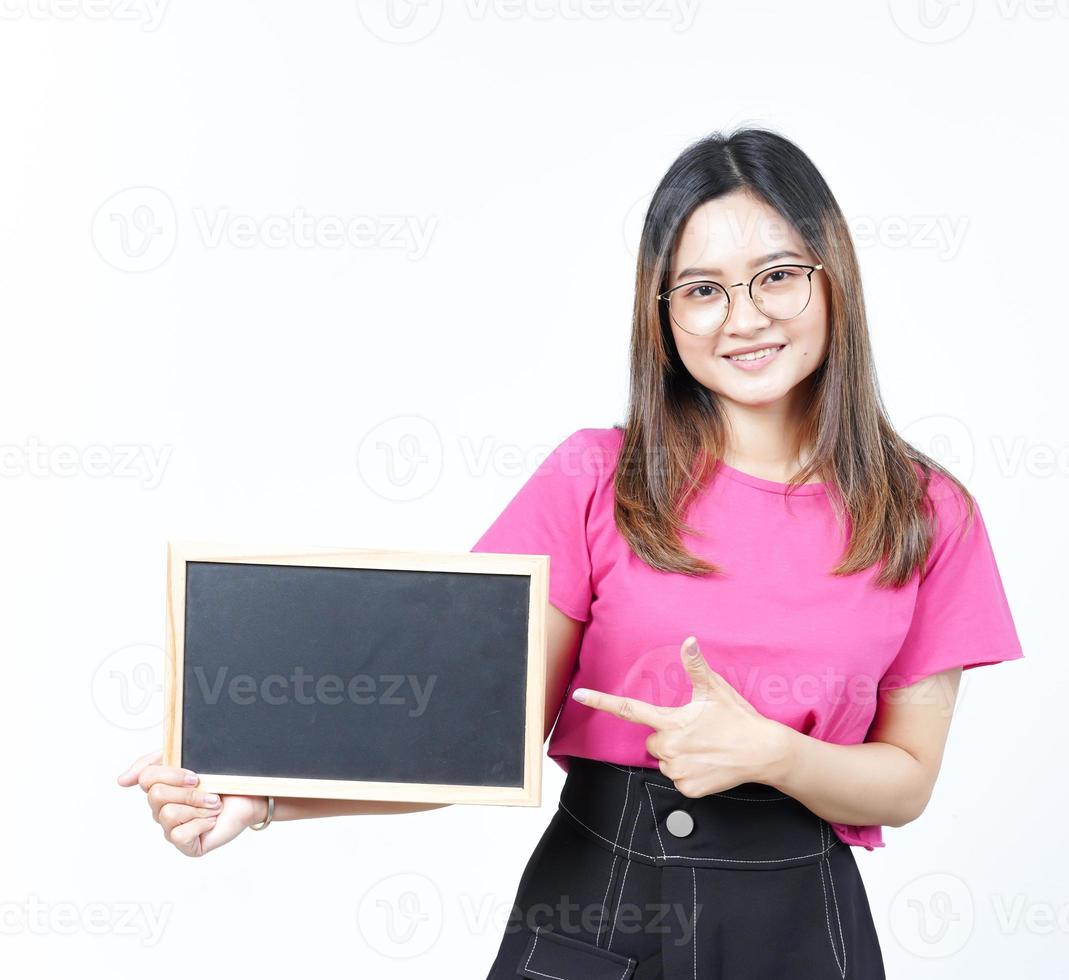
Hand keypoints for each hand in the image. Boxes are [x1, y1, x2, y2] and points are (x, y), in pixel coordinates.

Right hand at [117, 750, 268, 856]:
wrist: (252, 796)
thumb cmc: (223, 780)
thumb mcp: (190, 759)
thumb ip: (154, 762)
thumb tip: (121, 781)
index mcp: (161, 787)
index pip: (146, 778)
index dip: (172, 774)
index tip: (195, 775)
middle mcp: (161, 809)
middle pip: (156, 796)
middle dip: (189, 791)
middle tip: (210, 791)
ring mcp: (172, 828)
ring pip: (167, 815)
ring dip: (198, 807)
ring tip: (214, 806)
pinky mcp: (186, 845)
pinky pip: (179, 835)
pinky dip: (201, 824)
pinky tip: (211, 821)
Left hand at [571, 636, 789, 797]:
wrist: (764, 752)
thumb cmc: (738, 717)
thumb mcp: (715, 689)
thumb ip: (696, 666)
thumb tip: (689, 640)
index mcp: (671, 720)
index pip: (629, 709)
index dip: (602, 701)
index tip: (579, 695)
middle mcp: (669, 746)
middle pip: (652, 741)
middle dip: (667, 737)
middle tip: (696, 732)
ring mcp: (677, 769)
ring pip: (664, 761)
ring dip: (678, 755)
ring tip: (705, 748)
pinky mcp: (688, 788)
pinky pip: (677, 779)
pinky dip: (689, 772)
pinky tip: (708, 764)